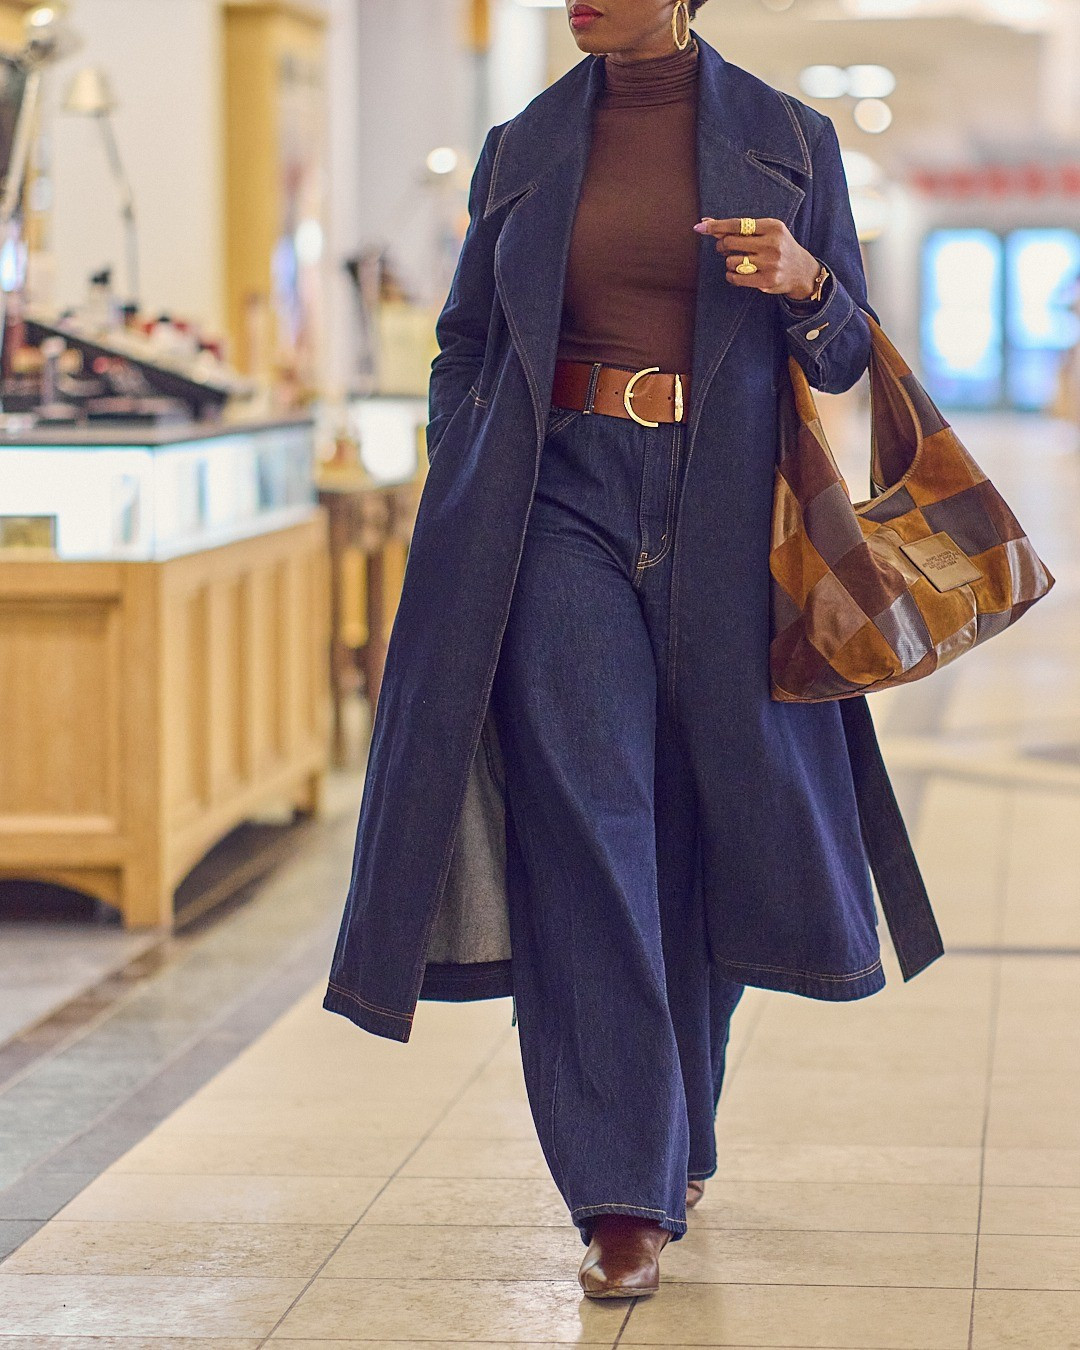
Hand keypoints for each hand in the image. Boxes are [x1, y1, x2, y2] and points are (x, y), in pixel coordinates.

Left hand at [693, 217, 819, 298]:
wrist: (801, 270)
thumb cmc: (777, 247)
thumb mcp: (764, 232)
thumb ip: (738, 228)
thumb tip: (705, 223)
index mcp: (772, 226)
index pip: (738, 224)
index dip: (717, 226)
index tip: (700, 227)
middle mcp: (772, 244)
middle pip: (731, 242)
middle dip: (722, 245)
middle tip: (724, 247)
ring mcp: (770, 264)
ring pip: (731, 262)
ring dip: (728, 262)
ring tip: (737, 262)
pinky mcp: (767, 281)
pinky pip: (736, 278)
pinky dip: (730, 276)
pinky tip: (736, 273)